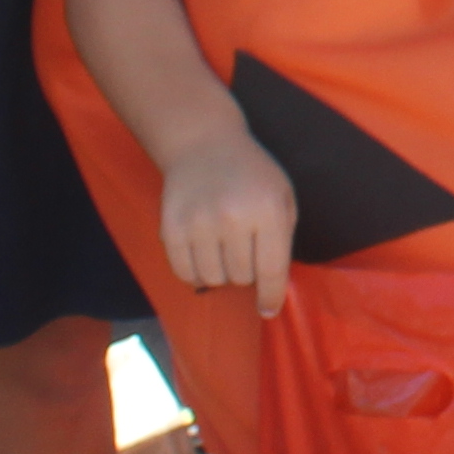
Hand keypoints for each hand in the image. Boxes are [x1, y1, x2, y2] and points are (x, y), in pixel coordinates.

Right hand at [158, 129, 301, 316]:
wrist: (204, 144)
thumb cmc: (252, 174)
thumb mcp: (282, 197)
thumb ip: (282, 239)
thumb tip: (272, 288)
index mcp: (267, 210)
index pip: (271, 271)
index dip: (271, 298)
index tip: (268, 310)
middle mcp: (233, 218)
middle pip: (241, 278)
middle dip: (246, 272)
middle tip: (243, 249)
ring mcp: (199, 223)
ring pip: (213, 280)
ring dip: (221, 272)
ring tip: (223, 247)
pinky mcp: (171, 228)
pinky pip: (184, 274)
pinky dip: (195, 272)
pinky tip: (203, 251)